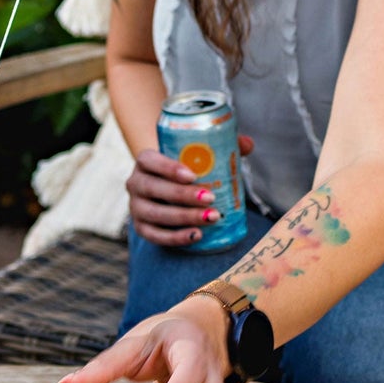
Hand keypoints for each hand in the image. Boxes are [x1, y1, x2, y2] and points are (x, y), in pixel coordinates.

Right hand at [126, 135, 253, 246]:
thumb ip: (221, 146)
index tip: (193, 175)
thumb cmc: (185, 169)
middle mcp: (135, 182)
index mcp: (145, 160)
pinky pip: (154, 236)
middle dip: (182, 195)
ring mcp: (136, 207)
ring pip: (155, 213)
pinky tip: (197, 235)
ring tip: (211, 218)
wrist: (166, 189)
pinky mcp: (140, 228)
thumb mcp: (198, 156)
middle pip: (153, 188)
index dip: (168, 168)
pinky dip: (175, 238)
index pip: (150, 160)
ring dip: (183, 217)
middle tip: (211, 198)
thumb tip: (248, 144)